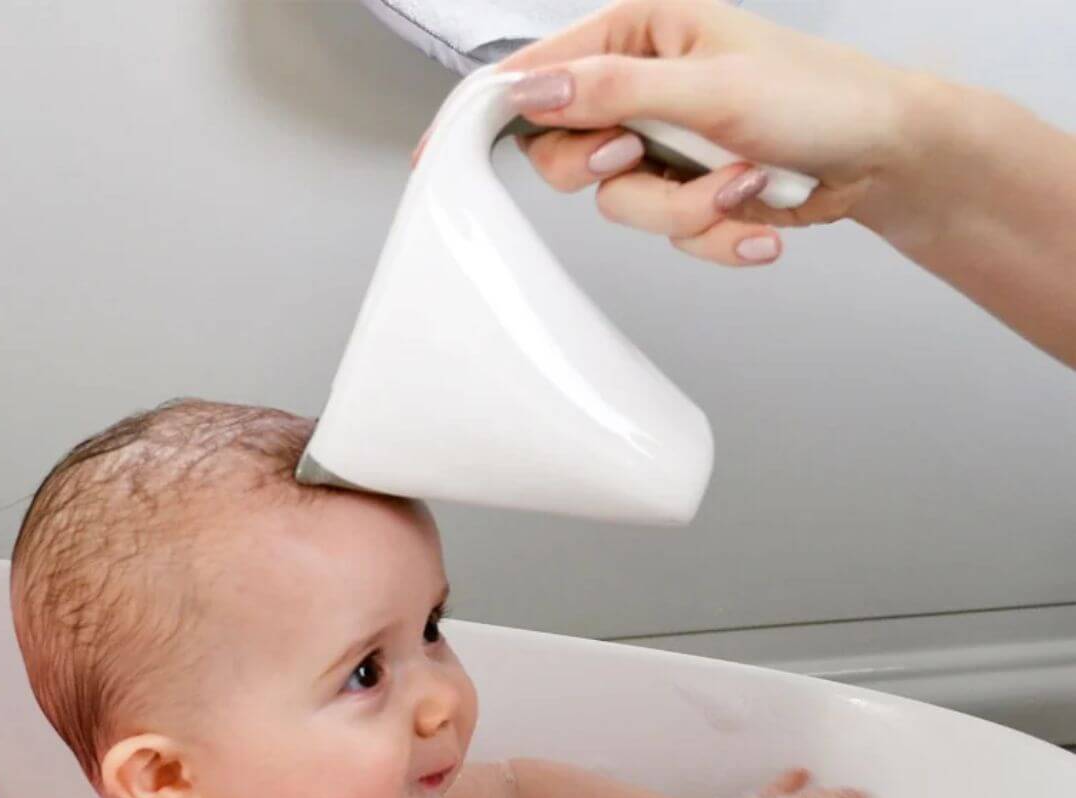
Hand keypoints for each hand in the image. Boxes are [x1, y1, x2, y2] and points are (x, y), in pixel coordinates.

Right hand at [496, 0, 934, 265]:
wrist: (884, 156)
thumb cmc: (820, 96)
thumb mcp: (707, 88)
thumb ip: (612, 89)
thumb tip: (532, 87)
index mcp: (638, 33)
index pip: (539, 72)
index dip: (490, 110)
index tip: (441, 152)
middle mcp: (642, 88)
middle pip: (566, 157)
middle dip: (621, 176)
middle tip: (646, 156)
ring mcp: (663, 145)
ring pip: (621, 208)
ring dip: (689, 211)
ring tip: (748, 185)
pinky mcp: (687, 193)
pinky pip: (668, 235)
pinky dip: (716, 234)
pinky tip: (762, 216)